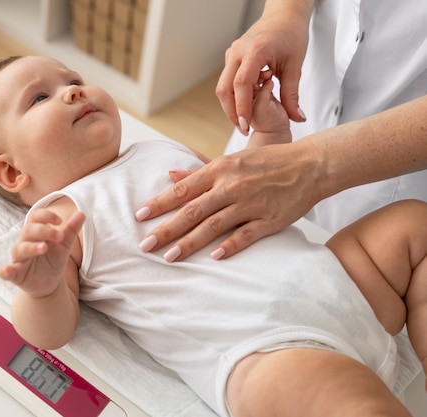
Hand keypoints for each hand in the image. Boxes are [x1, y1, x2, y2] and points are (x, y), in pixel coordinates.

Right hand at [0, 208, 84, 296]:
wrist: (49, 283)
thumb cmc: (53, 259)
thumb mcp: (64, 245)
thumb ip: (71, 229)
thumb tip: (82, 213)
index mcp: (36, 233)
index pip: (35, 217)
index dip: (46, 216)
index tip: (60, 220)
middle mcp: (25, 242)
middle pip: (28, 231)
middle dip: (43, 231)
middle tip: (59, 235)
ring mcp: (19, 259)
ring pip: (19, 249)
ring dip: (30, 247)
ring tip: (43, 248)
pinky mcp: (15, 274)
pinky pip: (5, 271)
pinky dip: (4, 270)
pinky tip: (7, 270)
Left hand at [135, 141, 320, 260]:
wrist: (310, 164)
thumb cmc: (268, 161)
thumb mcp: (231, 160)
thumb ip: (200, 171)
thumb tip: (170, 174)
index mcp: (220, 169)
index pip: (183, 189)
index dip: (159, 203)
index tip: (139, 216)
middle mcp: (232, 186)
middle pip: (193, 211)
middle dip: (166, 229)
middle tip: (145, 245)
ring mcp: (251, 204)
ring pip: (214, 225)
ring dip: (190, 242)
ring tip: (169, 257)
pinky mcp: (270, 220)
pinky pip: (246, 235)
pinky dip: (229, 246)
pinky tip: (212, 257)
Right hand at [216, 4, 309, 133]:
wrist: (284, 15)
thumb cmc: (291, 35)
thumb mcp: (295, 66)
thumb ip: (293, 94)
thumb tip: (298, 117)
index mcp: (254, 52)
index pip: (241, 85)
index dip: (241, 108)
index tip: (245, 125)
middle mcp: (238, 52)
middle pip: (224, 88)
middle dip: (231, 112)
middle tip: (242, 128)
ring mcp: (232, 54)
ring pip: (223, 86)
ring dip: (231, 105)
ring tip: (244, 119)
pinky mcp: (232, 57)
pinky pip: (227, 80)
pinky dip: (234, 95)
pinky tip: (246, 103)